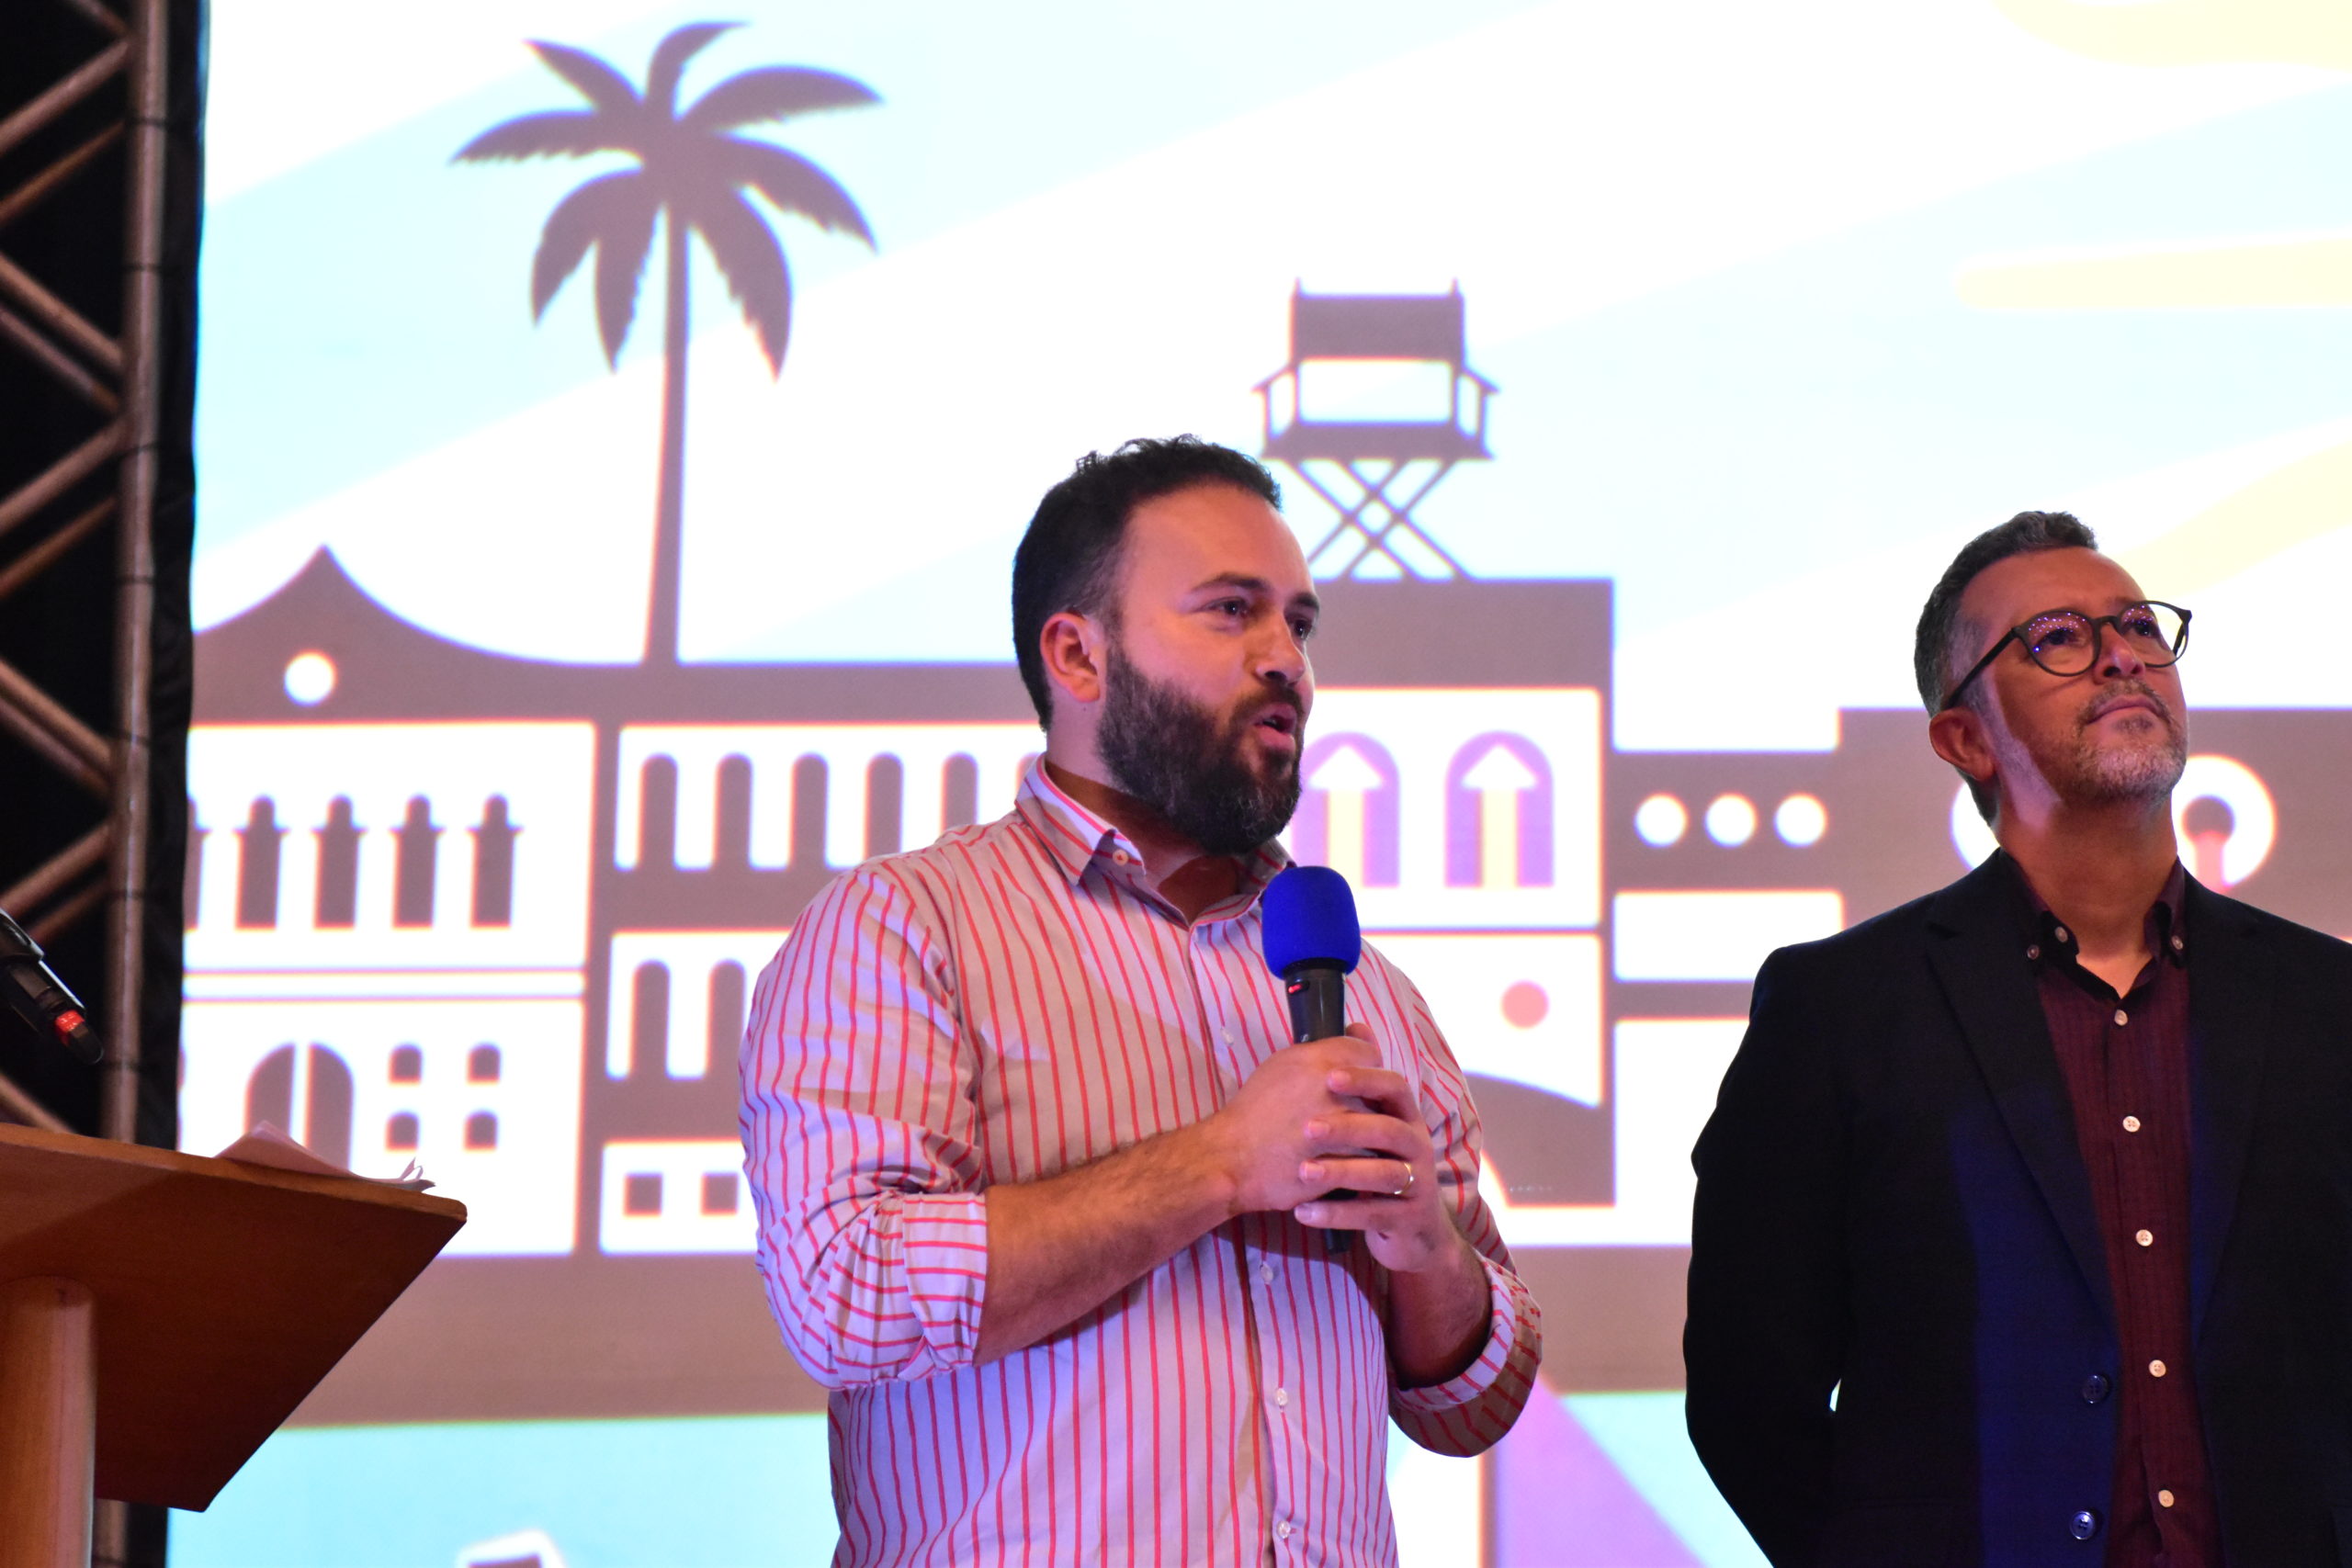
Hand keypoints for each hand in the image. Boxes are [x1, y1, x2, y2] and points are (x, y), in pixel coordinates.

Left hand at [1203, 1024, 1457, 1274]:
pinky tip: (1303, 1211)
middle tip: (1308, 1127)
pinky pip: (1371, 1215)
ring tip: (1302, 1173)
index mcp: (1406, 1119)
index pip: (1395, 1088)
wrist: (1412, 1231)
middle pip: (1388, 1130)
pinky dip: (1337, 1214)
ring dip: (1340, 1172)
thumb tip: (1356, 1025)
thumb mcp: (1376, 1124)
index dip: (1365, 1079)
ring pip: (1382, 1175)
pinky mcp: (1407, 1220)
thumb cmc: (1382, 1168)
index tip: (1329, 1074)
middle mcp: (1417, 1148)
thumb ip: (1364, 1081)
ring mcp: (1416, 1185)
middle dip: (1348, 1127)